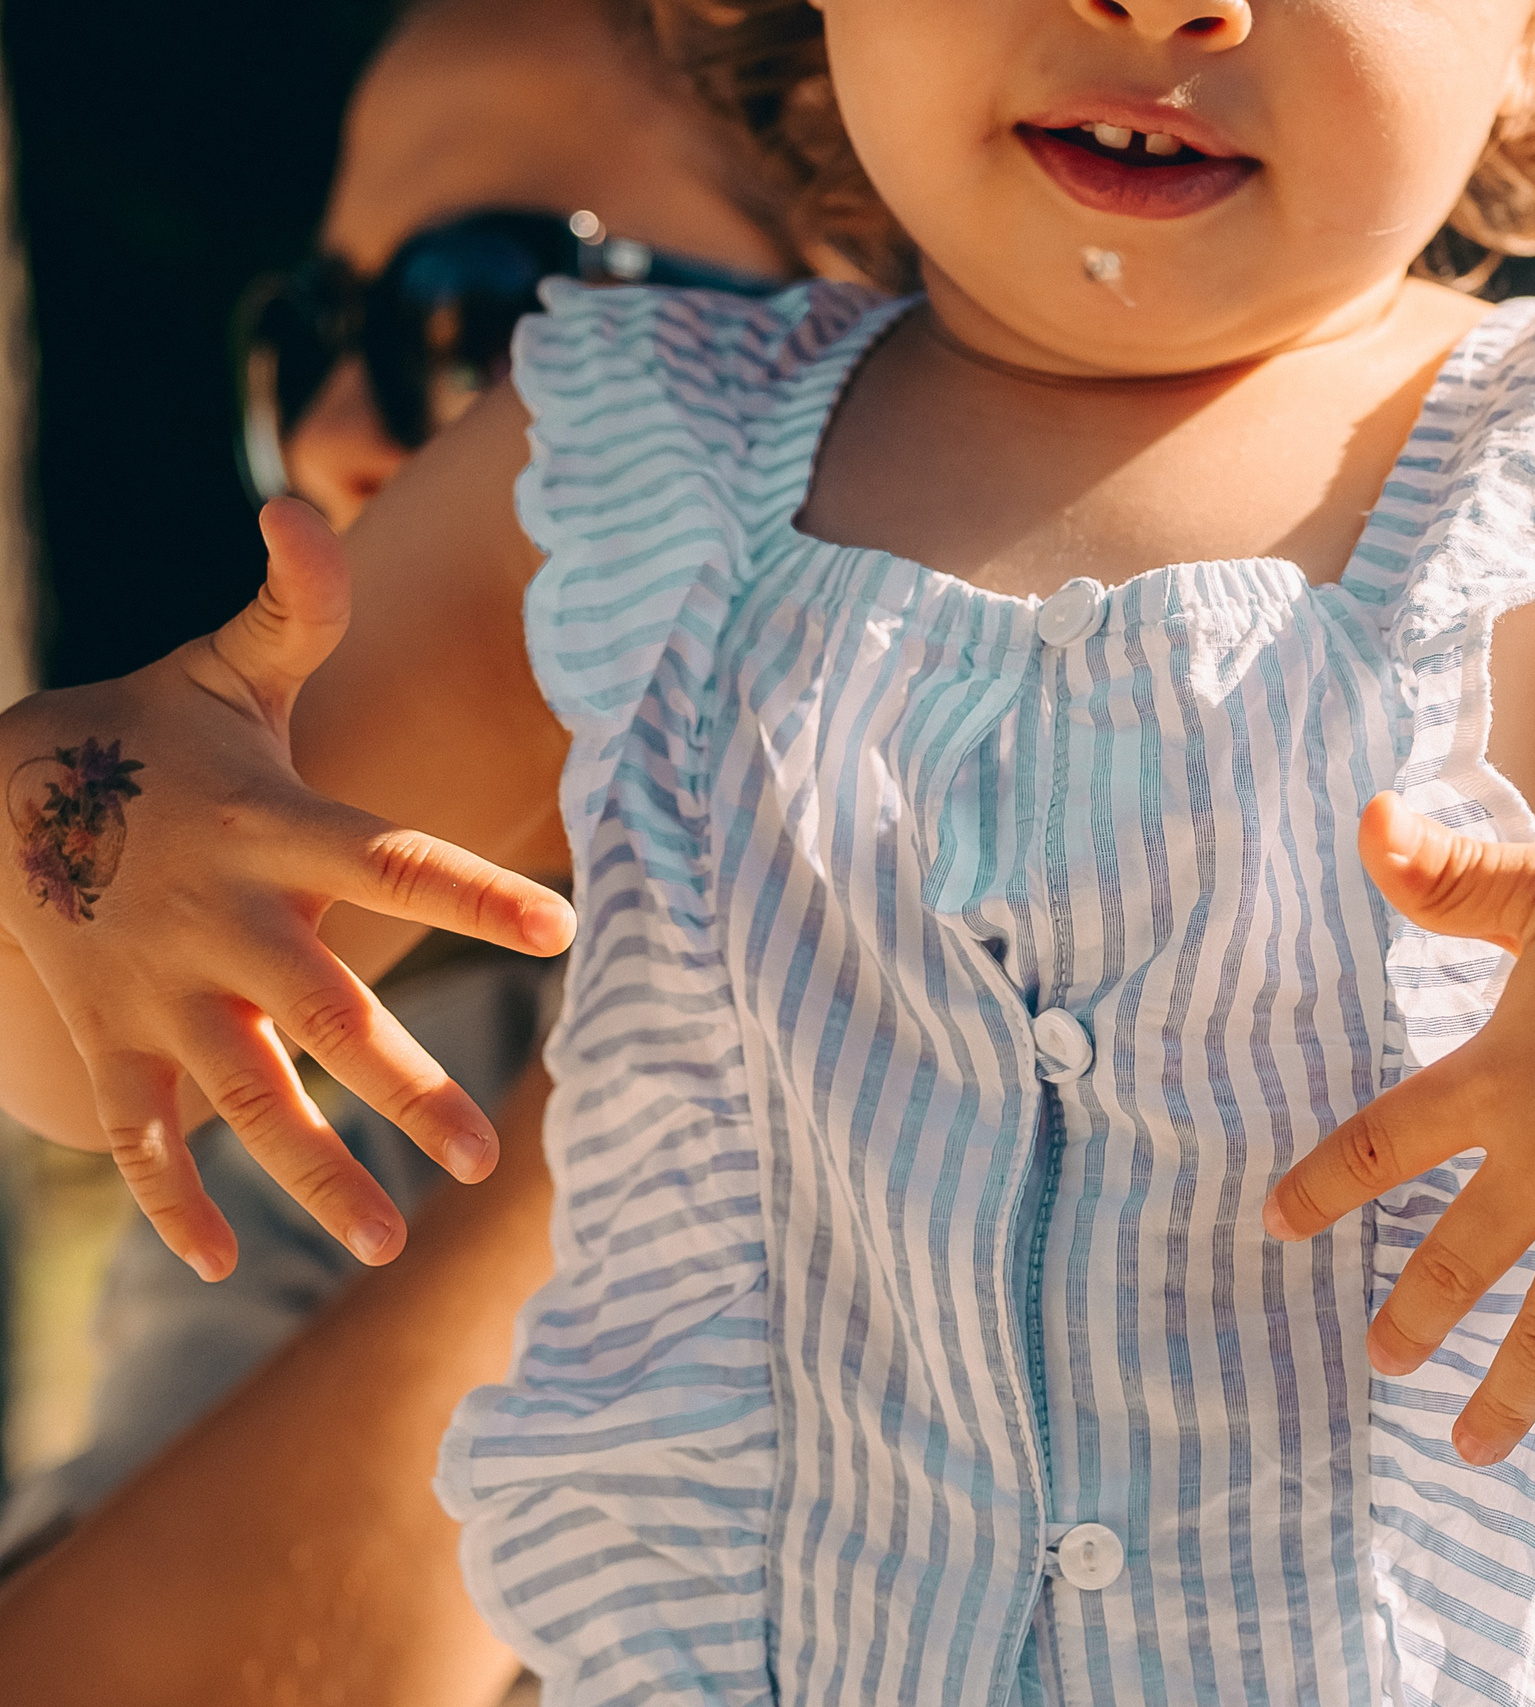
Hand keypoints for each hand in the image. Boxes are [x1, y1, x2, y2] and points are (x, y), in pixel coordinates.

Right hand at [0, 500, 574, 1278]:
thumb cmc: (150, 736)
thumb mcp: (218, 672)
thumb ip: (291, 610)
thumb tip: (302, 497)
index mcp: (275, 831)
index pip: (395, 860)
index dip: (474, 893)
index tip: (565, 928)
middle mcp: (226, 924)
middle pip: (333, 1015)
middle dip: (407, 1090)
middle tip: (488, 1158)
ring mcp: (162, 995)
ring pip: (247, 1101)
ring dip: (316, 1176)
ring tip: (394, 1244)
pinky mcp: (108, 1043)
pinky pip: (142, 1136)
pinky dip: (171, 1201)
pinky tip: (215, 1266)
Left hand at [1263, 794, 1534, 1465]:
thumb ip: (1452, 876)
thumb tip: (1364, 816)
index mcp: (1496, 1082)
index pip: (1382, 1142)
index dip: (1323, 1183)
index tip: (1275, 1224)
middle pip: (1455, 1258)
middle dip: (1413, 1313)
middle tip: (1378, 1358)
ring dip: (1511, 1390)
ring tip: (1469, 1448)